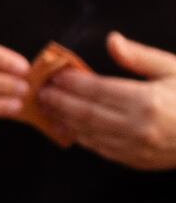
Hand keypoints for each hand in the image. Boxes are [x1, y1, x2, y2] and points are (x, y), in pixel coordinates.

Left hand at [28, 31, 175, 170]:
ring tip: (47, 109)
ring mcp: (137, 148)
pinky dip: (82, 138)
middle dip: (60, 102)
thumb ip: (139, 57)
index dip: (70, 82)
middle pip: (85, 113)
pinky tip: (70, 128)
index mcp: (146, 101)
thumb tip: (112, 40)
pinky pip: (102, 149)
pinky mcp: (138, 161)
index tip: (53, 74)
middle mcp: (138, 127)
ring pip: (89, 134)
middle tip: (40, 92)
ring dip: (65, 121)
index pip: (96, 90)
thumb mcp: (173, 68)